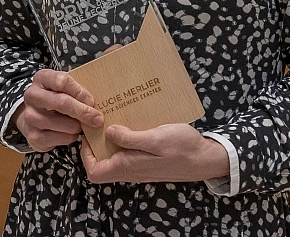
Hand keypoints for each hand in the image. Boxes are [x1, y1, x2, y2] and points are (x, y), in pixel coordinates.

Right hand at [15, 69, 103, 151]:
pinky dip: (72, 136)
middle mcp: (32, 96)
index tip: (92, 100)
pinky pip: (63, 138)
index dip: (79, 92)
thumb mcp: (62, 87)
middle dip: (83, 111)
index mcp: (41, 78)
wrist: (32, 116)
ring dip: (78, 126)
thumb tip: (96, 103)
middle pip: (62, 103)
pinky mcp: (34, 137)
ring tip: (79, 124)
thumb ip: (76, 90)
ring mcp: (31, 117)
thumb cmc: (54, 98)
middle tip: (98, 118)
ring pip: (65, 124)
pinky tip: (70, 132)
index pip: (62, 81)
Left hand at [81, 123, 229, 183]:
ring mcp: (139, 166)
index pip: (95, 172)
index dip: (85, 155)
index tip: (88, 135)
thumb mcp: (155, 138)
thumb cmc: (182, 148)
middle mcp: (131, 170)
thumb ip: (130, 138)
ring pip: (114, 157)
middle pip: (102, 164)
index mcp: (128, 167)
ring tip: (113, 118)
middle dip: (96, 145)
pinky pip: (128, 153)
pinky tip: (130, 123)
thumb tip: (109, 132)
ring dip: (110, 140)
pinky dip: (124, 139)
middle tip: (98, 122)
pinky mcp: (147, 160)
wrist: (205, 158)